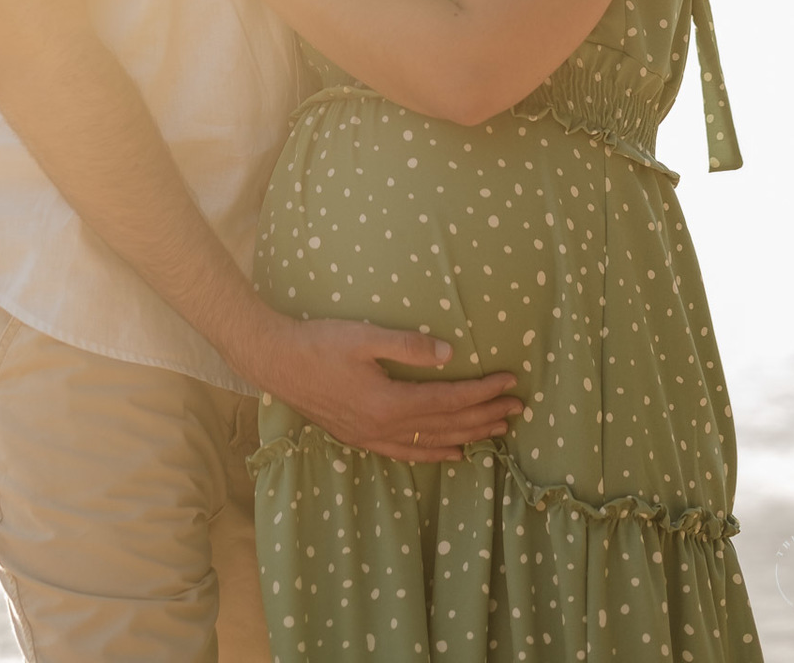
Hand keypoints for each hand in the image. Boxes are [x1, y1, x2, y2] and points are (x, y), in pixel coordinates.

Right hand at [258, 314, 523, 463]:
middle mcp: (384, 427)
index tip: (510, 382)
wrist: (276, 362)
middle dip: (485, 416)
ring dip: (467, 437)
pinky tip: (451, 455)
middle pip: (446, 425)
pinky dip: (433, 455)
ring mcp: (371, 437)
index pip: (449, 399)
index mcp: (389, 402)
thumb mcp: (364, 336)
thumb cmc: (319, 343)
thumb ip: (408, 345)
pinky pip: (406, 454)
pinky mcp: (359, 438)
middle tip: (517, 409)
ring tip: (496, 432)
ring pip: (431, 443)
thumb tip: (449, 353)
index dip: (482, 392)